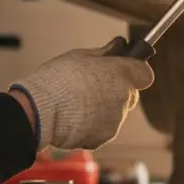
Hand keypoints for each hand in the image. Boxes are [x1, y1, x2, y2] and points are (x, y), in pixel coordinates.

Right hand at [8, 38, 154, 150]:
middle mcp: (124, 99)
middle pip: (130, 94)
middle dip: (116, 91)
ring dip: (103, 109)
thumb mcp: (80, 56)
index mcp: (122, 75)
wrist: (38, 111)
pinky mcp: (103, 138)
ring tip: (76, 104)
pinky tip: (74, 117)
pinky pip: (102, 129)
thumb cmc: (56, 80)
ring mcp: (115, 121)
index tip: (123, 70)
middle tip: (91, 87)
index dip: (134, 72)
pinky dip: (92, 125)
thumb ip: (104, 53)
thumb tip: (118, 46)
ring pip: (115, 113)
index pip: (145, 74)